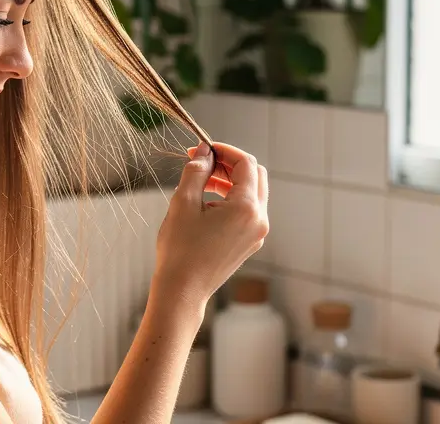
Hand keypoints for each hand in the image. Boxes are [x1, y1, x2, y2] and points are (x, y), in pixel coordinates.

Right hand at [151, 141, 268, 310]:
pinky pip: (248, 211)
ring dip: (230, 181)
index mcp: (246, 208)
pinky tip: (207, 203)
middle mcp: (259, 219)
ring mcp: (257, 233)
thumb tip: (205, 151)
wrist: (182, 291)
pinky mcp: (250, 242)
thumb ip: (197, 170)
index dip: (224, 150)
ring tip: (201, 182)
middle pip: (255, 176)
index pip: (246, 163)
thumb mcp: (184, 202)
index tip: (203, 148)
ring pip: (252, 193)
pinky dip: (232, 199)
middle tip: (203, 162)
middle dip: (230, 164)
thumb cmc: (180, 250)